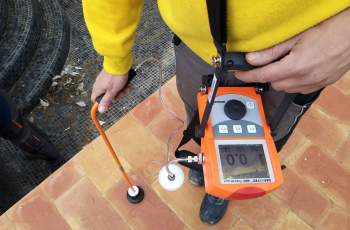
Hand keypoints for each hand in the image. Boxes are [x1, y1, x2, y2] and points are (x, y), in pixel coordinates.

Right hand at [91, 69, 132, 112]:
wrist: (119, 63)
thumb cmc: (115, 78)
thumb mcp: (112, 92)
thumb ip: (106, 101)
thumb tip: (101, 110)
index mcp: (98, 89)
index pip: (95, 100)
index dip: (103, 103)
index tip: (112, 103)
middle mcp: (100, 84)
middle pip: (107, 95)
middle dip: (117, 95)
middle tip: (123, 92)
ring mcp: (105, 80)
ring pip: (113, 89)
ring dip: (122, 90)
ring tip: (128, 87)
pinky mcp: (111, 76)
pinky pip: (116, 83)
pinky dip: (122, 84)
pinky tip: (128, 83)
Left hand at [235, 7, 349, 93]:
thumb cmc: (330, 29)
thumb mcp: (297, 36)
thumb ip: (272, 50)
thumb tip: (252, 58)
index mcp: (296, 66)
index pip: (263, 76)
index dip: (248, 75)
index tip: (239, 73)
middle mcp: (305, 79)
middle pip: (274, 83)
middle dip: (266, 75)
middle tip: (266, 62)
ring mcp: (315, 83)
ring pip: (286, 88)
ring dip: (280, 79)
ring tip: (285, 63)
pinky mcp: (322, 84)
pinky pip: (300, 88)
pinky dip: (293, 81)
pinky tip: (298, 69)